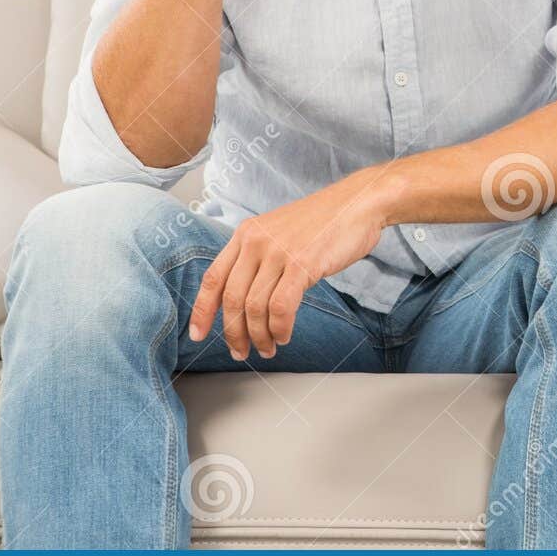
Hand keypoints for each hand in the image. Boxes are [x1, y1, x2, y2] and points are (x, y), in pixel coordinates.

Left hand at [187, 172, 388, 359]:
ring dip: (259, 336)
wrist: (359, 202)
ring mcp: (278, 252)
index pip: (212, 278)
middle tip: (241, 352)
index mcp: (246, 234)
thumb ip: (259, 257)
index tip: (197, 335)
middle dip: (233, 334)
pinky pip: (281, 307)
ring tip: (268, 348)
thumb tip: (246, 299)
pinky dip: (280, 328)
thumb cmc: (324, 222)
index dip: (201, 311)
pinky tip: (284, 335)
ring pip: (255, 307)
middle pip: (231, 299)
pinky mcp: (302, 264)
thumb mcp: (279, 232)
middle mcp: (256, 242)